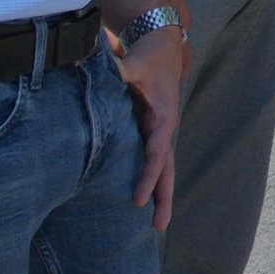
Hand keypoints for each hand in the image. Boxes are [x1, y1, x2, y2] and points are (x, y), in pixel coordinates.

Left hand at [111, 23, 185, 226]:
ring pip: (162, 169)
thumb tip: (107, 71)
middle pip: (166, 169)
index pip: (156, 153)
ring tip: (157, 224)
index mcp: (163, 118)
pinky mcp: (150, 132)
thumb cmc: (148, 57)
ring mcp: (158, 133)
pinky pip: (152, 162)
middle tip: (159, 227)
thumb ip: (122, 70)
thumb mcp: (136, 63)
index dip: (148, 176)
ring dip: (160, 195)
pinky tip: (143, 200)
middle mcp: (163, 130)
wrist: (162, 46)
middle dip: (163, 198)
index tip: (138, 199)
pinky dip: (151, 181)